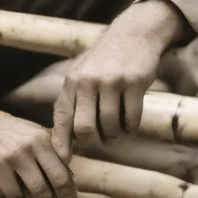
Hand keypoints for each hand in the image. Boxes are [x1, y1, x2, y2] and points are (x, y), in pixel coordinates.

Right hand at [0, 98, 77, 197]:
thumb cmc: (5, 130)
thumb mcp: (30, 133)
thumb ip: (49, 152)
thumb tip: (69, 179)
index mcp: (43, 137)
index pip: (64, 168)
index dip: (71, 190)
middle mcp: (32, 145)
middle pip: (57, 180)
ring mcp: (13, 155)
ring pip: (37, 190)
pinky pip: (14, 194)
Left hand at [52, 0, 187, 160]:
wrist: (132, 34)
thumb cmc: (103, 62)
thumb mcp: (80, 76)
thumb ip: (70, 104)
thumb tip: (63, 141)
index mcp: (71, 82)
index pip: (62, 120)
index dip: (62, 145)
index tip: (64, 163)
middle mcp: (88, 82)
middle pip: (85, 129)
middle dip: (93, 143)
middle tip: (101, 141)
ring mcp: (111, 82)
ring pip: (111, 126)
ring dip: (115, 136)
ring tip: (116, 131)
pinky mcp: (134, 82)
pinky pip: (132, 119)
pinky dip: (131, 128)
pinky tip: (130, 123)